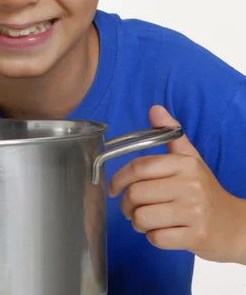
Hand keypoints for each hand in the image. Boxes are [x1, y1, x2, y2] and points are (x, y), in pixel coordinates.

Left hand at [108, 105, 245, 263]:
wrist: (235, 225)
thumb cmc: (205, 190)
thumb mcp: (190, 158)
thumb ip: (170, 134)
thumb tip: (155, 109)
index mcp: (184, 164)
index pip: (140, 167)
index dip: (119, 178)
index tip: (113, 188)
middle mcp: (190, 185)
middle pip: (136, 194)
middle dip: (126, 204)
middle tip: (131, 207)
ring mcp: (193, 212)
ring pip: (142, 218)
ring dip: (137, 222)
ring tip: (146, 219)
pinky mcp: (195, 237)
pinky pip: (156, 239)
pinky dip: (152, 237)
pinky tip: (162, 231)